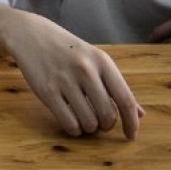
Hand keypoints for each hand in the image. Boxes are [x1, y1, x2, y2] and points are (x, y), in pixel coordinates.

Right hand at [4, 14, 142, 138]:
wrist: (30, 34)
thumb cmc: (68, 50)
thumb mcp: (96, 60)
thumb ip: (116, 86)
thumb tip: (140, 114)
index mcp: (102, 62)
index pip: (125, 99)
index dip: (131, 122)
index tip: (131, 135)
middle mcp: (86, 70)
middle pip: (107, 115)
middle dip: (106, 126)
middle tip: (100, 122)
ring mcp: (64, 80)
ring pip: (89, 122)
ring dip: (89, 128)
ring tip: (84, 120)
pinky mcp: (46, 91)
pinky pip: (69, 123)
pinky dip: (74, 129)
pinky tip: (72, 122)